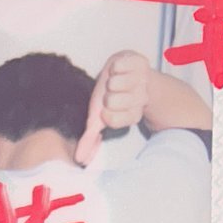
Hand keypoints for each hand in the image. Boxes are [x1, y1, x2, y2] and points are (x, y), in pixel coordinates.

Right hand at [75, 50, 150, 165]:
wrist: (130, 72)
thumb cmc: (112, 96)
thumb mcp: (99, 118)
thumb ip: (90, 138)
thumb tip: (79, 159)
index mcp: (133, 115)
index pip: (111, 120)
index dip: (105, 113)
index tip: (108, 109)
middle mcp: (141, 98)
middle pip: (111, 101)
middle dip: (105, 96)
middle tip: (113, 93)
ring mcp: (143, 80)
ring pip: (114, 83)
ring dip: (110, 80)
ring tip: (117, 80)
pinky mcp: (141, 62)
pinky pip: (120, 65)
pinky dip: (116, 65)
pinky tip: (121, 68)